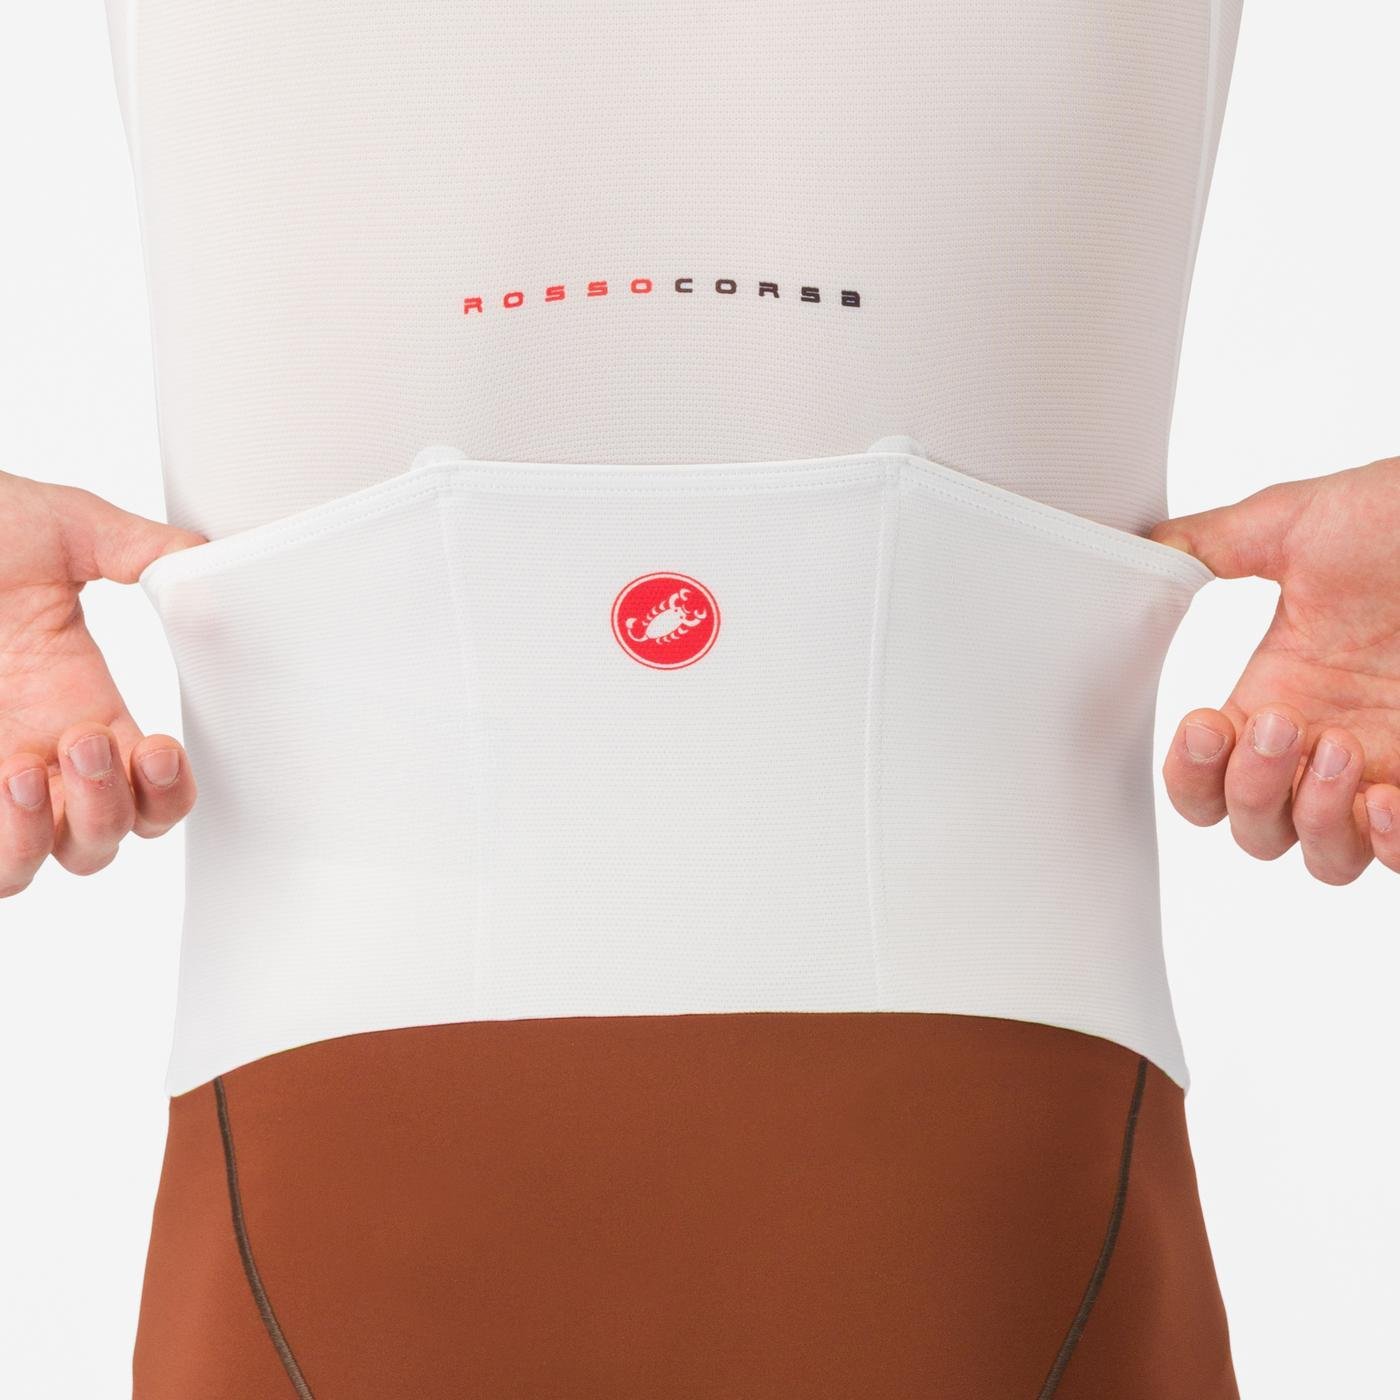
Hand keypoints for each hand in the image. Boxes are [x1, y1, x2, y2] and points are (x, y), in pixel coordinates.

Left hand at [1, 470, 204, 897]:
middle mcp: (33, 750)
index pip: (147, 789)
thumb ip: (140, 547)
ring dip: (53, 832)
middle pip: (99, 841)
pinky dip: (7, 844)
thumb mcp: (62, 527)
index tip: (158, 747)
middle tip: (86, 741)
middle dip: (110, 806)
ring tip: (30, 771)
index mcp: (78, 703)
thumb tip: (200, 563)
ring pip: (37, 864)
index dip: (166, 791)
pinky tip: (7, 781)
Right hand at [1151, 457, 1399, 883]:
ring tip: (1342, 748)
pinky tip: (1386, 797)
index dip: (1190, 774)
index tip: (1204, 723)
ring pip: (1323, 859)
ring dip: (1315, 819)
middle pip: (1255, 830)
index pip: (1205, 780)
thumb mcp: (1296, 520)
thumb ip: (1209, 543)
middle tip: (1280, 723)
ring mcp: (1385, 765)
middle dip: (1251, 788)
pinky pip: (1398, 859)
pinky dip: (1386, 845)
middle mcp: (1325, 740)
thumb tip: (1141, 557)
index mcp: (1278, 691)